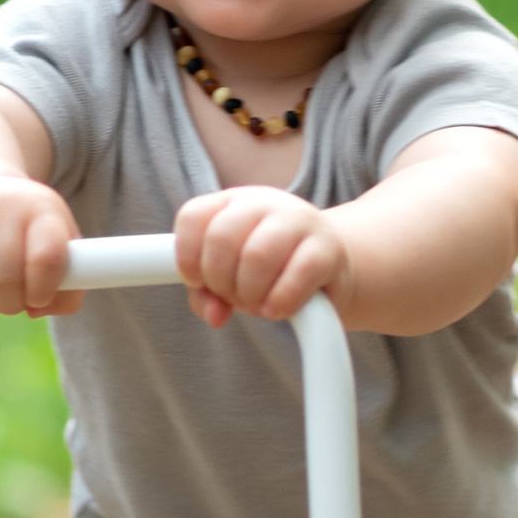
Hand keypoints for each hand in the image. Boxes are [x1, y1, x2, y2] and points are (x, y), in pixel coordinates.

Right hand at [0, 174, 83, 316]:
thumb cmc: (26, 232)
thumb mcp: (58, 248)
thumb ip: (68, 288)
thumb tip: (37, 310)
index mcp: (43, 210)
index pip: (47, 257)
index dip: (42, 290)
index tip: (37, 299)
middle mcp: (4, 202)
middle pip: (3, 276)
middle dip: (8, 304)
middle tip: (9, 305)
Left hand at [173, 186, 350, 329]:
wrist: (331, 271)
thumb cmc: (271, 273)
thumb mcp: (231, 278)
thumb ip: (208, 295)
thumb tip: (213, 314)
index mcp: (233, 203)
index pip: (193, 216)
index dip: (186, 256)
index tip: (197, 281)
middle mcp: (265, 203)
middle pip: (222, 237)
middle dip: (220, 280)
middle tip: (233, 297)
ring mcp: (300, 220)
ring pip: (257, 255)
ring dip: (249, 293)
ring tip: (257, 305)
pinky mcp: (328, 248)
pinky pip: (297, 275)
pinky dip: (280, 301)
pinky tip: (277, 308)